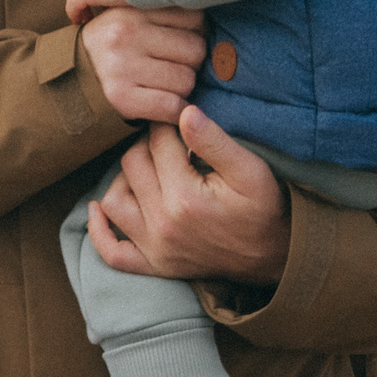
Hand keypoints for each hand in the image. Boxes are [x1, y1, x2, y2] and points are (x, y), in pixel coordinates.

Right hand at [79, 5, 207, 124]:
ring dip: (182, 89)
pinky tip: (164, 107)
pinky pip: (172, 106)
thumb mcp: (125, 19)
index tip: (181, 44)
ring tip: (163, 87)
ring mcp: (122, 67)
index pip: (193, 17)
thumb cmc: (107, 51)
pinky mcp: (121, 98)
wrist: (66, 83)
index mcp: (130, 10)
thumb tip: (210, 23)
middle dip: (190, 64)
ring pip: (187, 80)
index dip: (195, 34)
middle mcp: (125, 34)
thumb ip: (159, 13)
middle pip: (195, 50)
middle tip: (173, 69)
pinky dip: (175, 111)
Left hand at [88, 104, 290, 284]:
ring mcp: (155, 249)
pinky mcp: (155, 265)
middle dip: (146, 145)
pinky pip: (112, 254)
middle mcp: (163, 225)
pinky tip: (99, 209)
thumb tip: (184, 110)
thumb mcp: (251, 169)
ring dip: (123, 179)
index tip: (177, 118)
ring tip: (149, 168)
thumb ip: (215, 141)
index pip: (157, 143)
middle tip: (167, 141)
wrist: (277, 254)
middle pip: (131, 165)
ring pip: (114, 200)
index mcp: (185, 198)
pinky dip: (99, 232)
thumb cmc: (265, 207)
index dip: (166, 124)